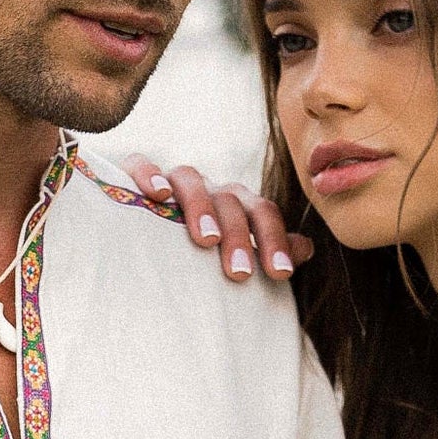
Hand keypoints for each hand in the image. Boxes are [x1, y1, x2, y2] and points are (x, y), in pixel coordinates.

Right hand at [124, 159, 312, 282]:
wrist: (136, 231)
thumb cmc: (192, 250)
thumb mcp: (231, 251)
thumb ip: (266, 247)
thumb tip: (306, 248)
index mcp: (234, 206)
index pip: (262, 212)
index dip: (274, 240)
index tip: (280, 273)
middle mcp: (208, 189)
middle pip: (230, 200)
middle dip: (240, 236)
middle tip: (241, 274)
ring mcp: (172, 181)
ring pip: (192, 180)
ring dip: (202, 207)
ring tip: (206, 240)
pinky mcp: (131, 175)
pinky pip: (141, 164)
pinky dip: (151, 174)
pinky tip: (159, 194)